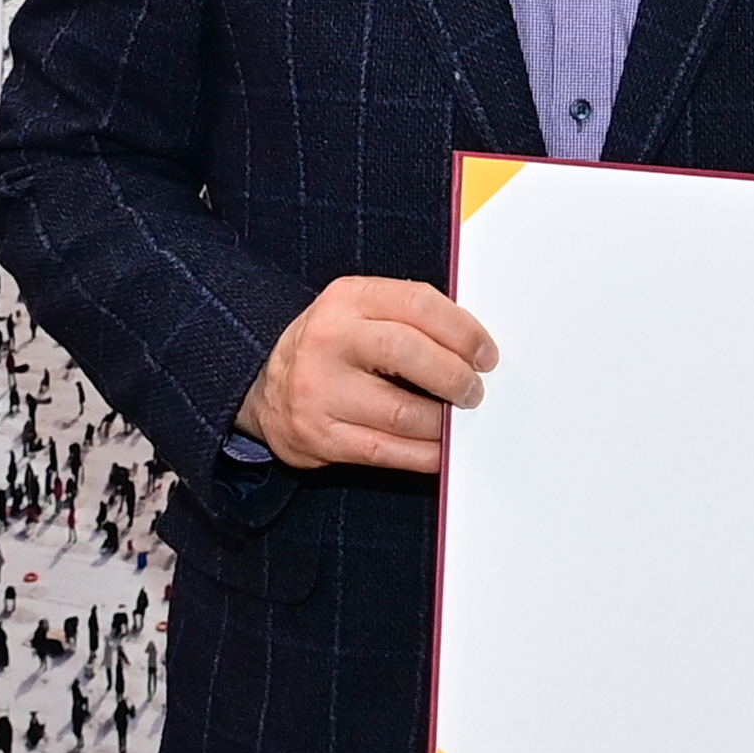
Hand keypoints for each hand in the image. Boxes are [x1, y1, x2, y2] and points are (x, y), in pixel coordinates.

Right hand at [234, 277, 495, 474]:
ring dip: (443, 421)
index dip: (462, 329)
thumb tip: (476, 348)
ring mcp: (319, 390)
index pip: (417, 303)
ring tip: (460, 418)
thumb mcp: (361, 312)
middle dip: (454, 374)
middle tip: (475, 389)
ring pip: (400, 410)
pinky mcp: (319, 436)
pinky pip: (384, 451)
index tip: (486, 353)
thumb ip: (411, 319)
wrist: (267, 388)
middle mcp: (329, 340)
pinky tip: (442, 450)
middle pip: (407, 352)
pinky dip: (423, 454)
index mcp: (347, 299)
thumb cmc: (334, 346)